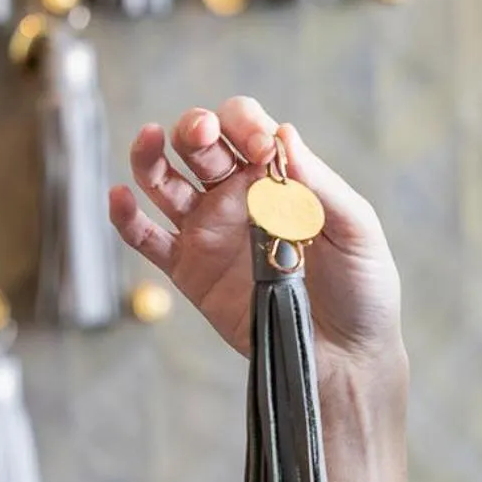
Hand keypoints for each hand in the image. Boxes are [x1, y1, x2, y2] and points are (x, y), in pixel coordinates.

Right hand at [109, 97, 405, 374]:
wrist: (346, 356)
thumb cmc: (362, 289)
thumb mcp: (357, 230)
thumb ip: (320, 184)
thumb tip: (285, 132)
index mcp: (281, 180)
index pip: (247, 129)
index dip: (244, 125)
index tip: (259, 147)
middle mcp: (240, 197)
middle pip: (200, 145)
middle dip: (195, 129)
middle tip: (202, 134)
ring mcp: (211, 231)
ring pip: (164, 183)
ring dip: (151, 157)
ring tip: (148, 140)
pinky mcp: (190, 270)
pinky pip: (147, 238)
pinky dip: (126, 217)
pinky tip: (120, 196)